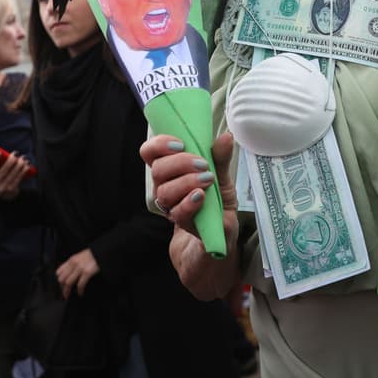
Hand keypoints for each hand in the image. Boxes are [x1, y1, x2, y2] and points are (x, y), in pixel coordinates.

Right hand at [0, 151, 30, 200]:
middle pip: (3, 169)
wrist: (6, 195)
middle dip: (11, 159)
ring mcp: (2, 189)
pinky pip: (19, 177)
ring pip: (13, 172)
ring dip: (20, 163)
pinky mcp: (11, 190)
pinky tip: (27, 165)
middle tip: (16, 153)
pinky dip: (24, 169)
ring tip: (23, 158)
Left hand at [56, 249, 99, 297]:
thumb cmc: (93, 255)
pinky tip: (80, 293)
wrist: (102, 252)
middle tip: (65, 293)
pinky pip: (80, 284)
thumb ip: (74, 263)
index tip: (61, 286)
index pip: (59, 272)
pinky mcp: (87, 272)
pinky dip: (79, 291)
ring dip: (67, 291)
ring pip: (68, 283)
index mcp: (71, 260)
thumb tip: (70, 273)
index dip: (59, 281)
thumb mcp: (80, 256)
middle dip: (62, 288)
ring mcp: (80, 268)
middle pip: (62, 279)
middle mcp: (74, 264)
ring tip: (69, 296)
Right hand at [140, 132, 240, 299]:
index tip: (180, 143)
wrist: (220, 241)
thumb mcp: (223, 180)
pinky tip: (201, 197)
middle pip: (157, 170)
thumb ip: (221, 158)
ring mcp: (171, 207)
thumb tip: (226, 136)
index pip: (150, 153)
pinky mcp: (181, 225)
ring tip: (208, 181)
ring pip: (164, 191)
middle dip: (180, 162)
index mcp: (172, 172)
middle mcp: (166, 188)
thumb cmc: (218, 207)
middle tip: (203, 164)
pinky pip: (177, 212)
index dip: (159, 144)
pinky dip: (189, 202)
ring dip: (187, 181)